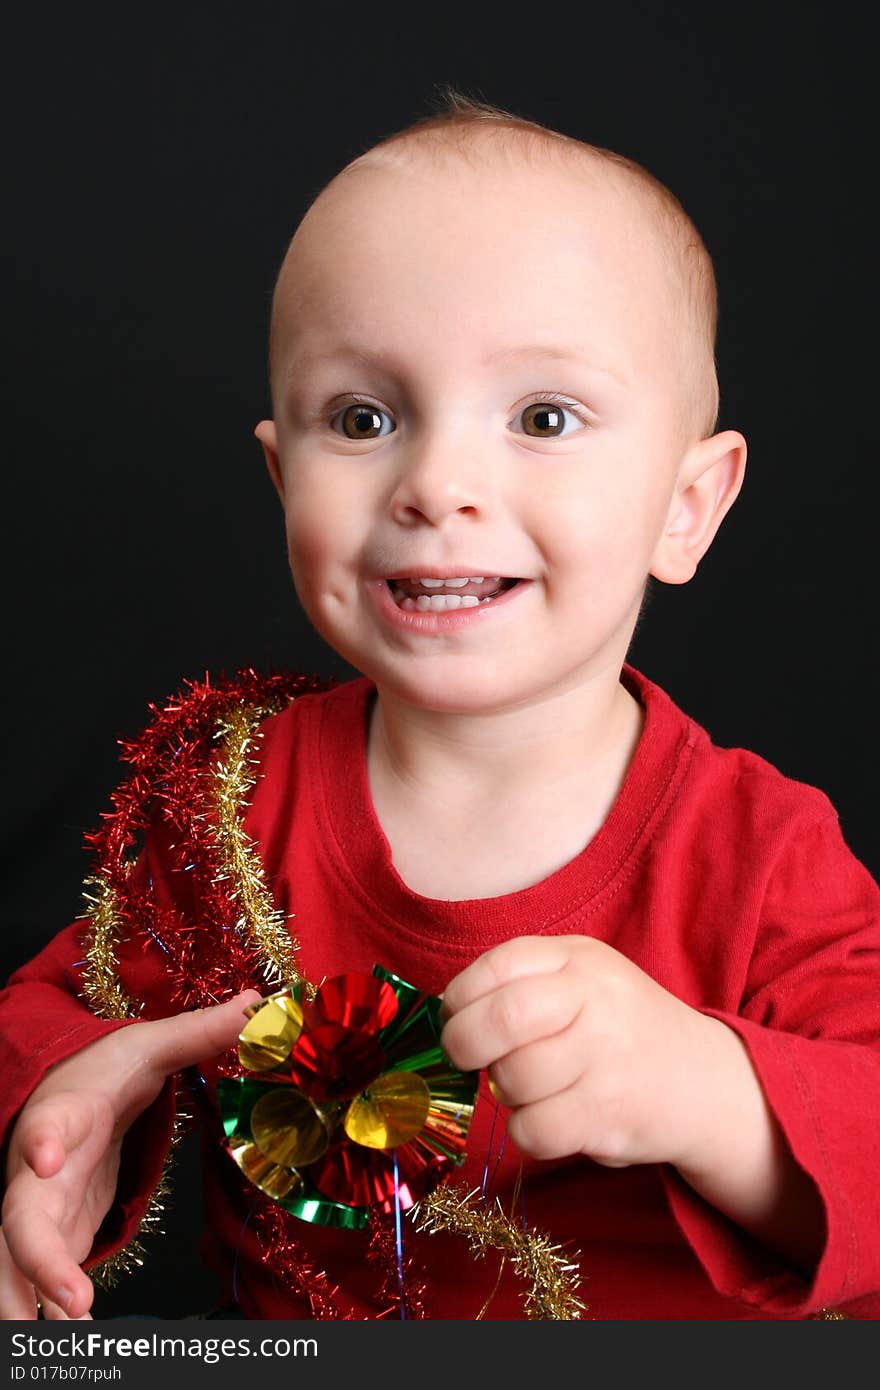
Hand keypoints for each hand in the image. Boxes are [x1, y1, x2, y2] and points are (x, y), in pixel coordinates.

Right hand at [0, 991, 259, 1320]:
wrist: (63, 1092)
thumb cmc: (102, 1071)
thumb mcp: (148, 1046)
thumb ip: (198, 1032)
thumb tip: (257, 1003)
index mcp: (66, 1114)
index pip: (47, 1125)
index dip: (42, 1141)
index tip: (46, 1157)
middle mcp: (39, 1171)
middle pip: (21, 1219)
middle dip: (36, 1261)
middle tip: (71, 1304)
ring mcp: (40, 1211)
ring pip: (15, 1264)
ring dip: (30, 1304)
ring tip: (58, 1344)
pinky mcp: (52, 1238)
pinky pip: (41, 1283)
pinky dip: (51, 1313)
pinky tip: (74, 1344)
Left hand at [440, 935, 721, 1169]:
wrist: (704, 1082)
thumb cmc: (620, 1028)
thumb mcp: (582, 978)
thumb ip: (522, 981)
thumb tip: (447, 1013)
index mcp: (579, 958)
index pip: (499, 965)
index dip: (460, 996)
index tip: (456, 1017)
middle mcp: (595, 1000)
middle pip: (501, 1019)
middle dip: (464, 1043)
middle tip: (467, 1057)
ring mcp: (606, 1058)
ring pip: (512, 1080)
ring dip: (504, 1092)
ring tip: (531, 1087)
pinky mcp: (609, 1114)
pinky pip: (533, 1130)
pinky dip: (526, 1131)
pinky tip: (550, 1118)